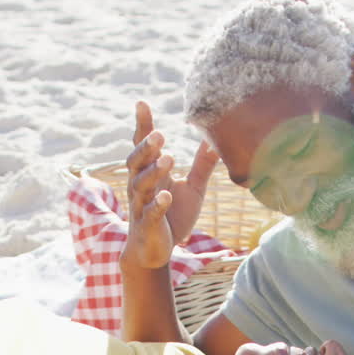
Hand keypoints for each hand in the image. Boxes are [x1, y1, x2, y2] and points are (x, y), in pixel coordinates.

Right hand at [122, 101, 218, 269]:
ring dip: (154, 171)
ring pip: (141, 185)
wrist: (156, 251)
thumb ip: (202, 166)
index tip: (142, 103)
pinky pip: (150, 214)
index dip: (142, 126)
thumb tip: (216, 141)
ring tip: (169, 159)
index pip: (143, 146)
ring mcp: (142, 206)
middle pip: (137, 161)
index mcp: (151, 173)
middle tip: (160, 134)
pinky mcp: (148, 226)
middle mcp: (141, 186)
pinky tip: (166, 195)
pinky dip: (157, 204)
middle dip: (146, 148)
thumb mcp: (192, 190)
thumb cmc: (173, 217)